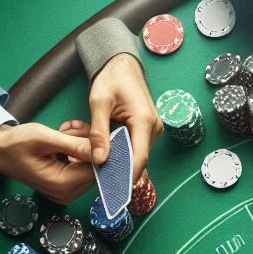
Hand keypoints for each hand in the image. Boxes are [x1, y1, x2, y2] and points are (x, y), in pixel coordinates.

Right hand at [0, 122, 93, 203]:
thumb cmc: (16, 143)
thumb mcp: (44, 138)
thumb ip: (74, 145)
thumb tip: (101, 150)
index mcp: (61, 184)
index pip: (96, 170)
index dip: (99, 150)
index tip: (93, 131)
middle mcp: (66, 194)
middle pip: (94, 170)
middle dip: (89, 147)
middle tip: (75, 128)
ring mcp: (66, 193)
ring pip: (89, 168)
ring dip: (82, 148)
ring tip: (66, 133)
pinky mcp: (65, 188)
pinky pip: (81, 170)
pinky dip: (77, 154)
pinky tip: (65, 141)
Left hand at [87, 53, 162, 181]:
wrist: (123, 65)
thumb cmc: (111, 79)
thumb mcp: (99, 102)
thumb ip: (98, 132)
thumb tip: (100, 159)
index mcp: (144, 121)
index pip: (139, 157)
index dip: (128, 175)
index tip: (115, 188)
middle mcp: (154, 128)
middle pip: (138, 158)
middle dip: (121, 169)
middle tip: (102, 180)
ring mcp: (153, 130)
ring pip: (137, 154)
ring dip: (121, 160)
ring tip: (101, 165)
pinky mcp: (148, 130)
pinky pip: (136, 147)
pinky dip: (123, 152)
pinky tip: (109, 154)